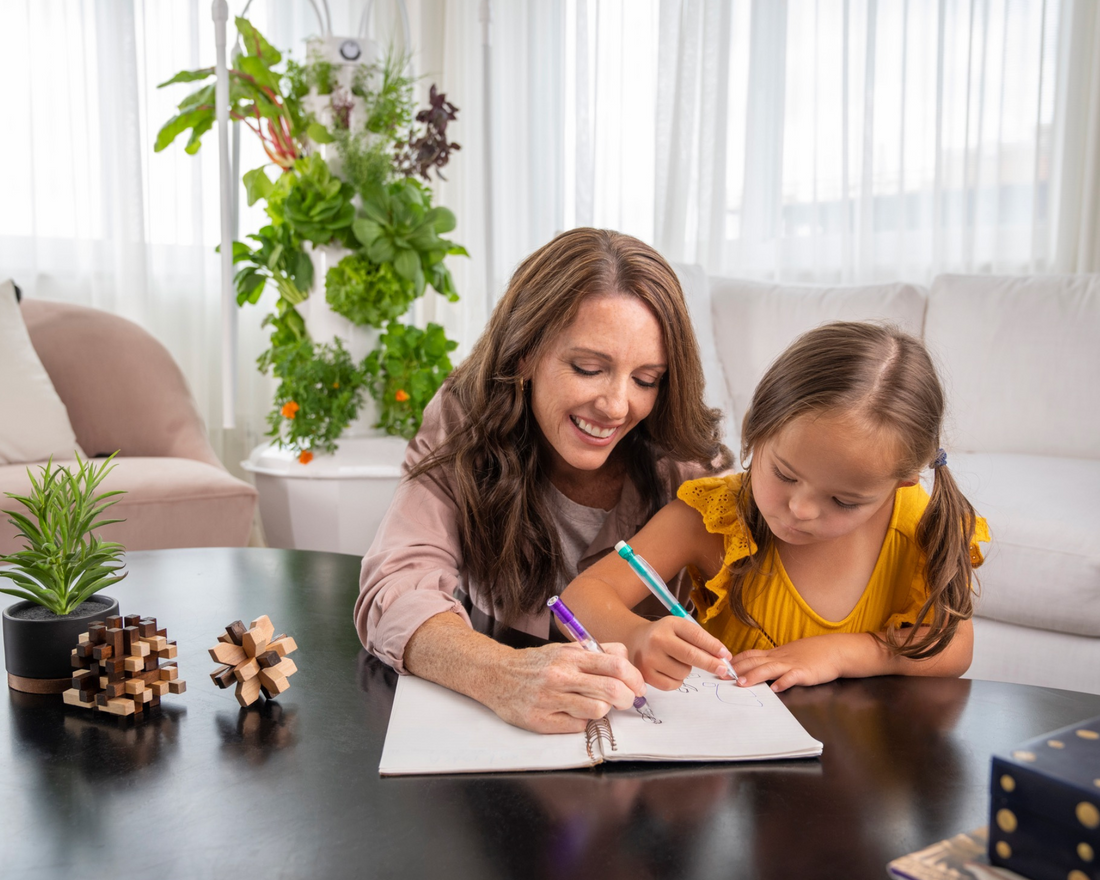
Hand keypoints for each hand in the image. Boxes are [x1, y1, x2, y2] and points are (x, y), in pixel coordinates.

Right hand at [484, 642, 646, 733]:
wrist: (496, 674)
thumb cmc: (536, 663)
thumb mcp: (565, 649)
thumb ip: (595, 652)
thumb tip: (625, 659)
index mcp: (570, 656)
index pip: (616, 665)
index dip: (635, 678)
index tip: (638, 687)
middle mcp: (561, 675)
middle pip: (612, 689)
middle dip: (627, 699)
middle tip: (626, 701)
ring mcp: (550, 699)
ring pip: (597, 711)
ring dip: (603, 711)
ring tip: (596, 707)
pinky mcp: (540, 720)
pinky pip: (577, 727)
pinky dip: (582, 722)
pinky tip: (574, 714)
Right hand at [628, 617, 735, 689]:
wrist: (637, 640)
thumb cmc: (665, 635)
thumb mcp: (680, 629)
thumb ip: (700, 640)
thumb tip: (723, 657)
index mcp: (670, 624)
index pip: (696, 636)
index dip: (714, 647)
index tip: (726, 655)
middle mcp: (657, 639)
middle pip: (692, 656)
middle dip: (711, 663)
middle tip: (722, 669)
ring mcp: (650, 658)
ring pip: (684, 672)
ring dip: (687, 670)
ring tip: (676, 661)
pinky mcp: (646, 674)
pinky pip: (673, 684)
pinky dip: (677, 680)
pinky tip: (669, 670)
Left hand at [732, 634, 856, 691]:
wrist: (834, 650)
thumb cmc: (811, 654)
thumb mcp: (788, 654)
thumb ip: (772, 660)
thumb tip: (755, 667)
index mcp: (774, 654)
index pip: (750, 655)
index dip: (735, 661)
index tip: (721, 667)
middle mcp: (779, 658)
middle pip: (754, 661)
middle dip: (737, 670)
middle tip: (722, 677)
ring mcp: (792, 664)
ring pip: (769, 669)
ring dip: (754, 676)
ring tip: (741, 684)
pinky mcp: (805, 672)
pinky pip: (793, 677)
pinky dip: (783, 682)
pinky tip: (775, 689)